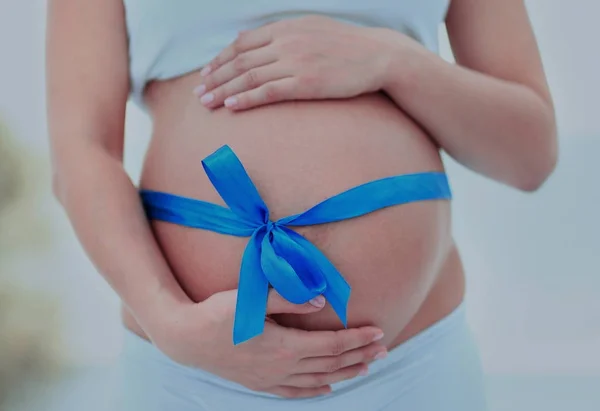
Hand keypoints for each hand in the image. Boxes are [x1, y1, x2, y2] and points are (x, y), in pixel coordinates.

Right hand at [147, 289, 386, 398]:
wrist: (186, 338)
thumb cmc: (218, 314)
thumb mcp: (253, 300)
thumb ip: (289, 299)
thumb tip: (320, 300)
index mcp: (285, 346)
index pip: (332, 344)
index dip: (357, 338)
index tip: (379, 332)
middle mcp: (283, 367)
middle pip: (331, 363)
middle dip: (360, 355)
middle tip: (383, 349)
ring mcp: (272, 379)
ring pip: (318, 379)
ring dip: (345, 373)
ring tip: (366, 367)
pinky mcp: (260, 384)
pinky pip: (295, 393)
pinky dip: (315, 392)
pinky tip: (328, 389)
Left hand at [193, 15, 409, 109]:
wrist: (377, 55)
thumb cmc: (345, 45)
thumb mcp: (311, 28)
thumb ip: (281, 34)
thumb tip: (250, 40)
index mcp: (286, 27)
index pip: (242, 43)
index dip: (220, 59)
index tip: (206, 73)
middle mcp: (286, 42)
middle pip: (240, 61)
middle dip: (215, 77)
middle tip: (198, 92)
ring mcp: (296, 62)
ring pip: (249, 76)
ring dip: (223, 90)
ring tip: (206, 103)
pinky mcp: (306, 82)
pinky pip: (268, 91)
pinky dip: (246, 98)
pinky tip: (231, 106)